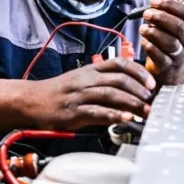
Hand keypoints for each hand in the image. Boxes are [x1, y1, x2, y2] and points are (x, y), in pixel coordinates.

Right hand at [24, 57, 155, 129]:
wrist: (31, 101)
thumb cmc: (58, 92)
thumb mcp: (81, 79)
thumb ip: (103, 82)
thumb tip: (130, 91)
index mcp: (90, 70)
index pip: (119, 64)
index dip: (138, 72)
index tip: (151, 82)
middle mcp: (86, 80)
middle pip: (119, 80)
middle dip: (139, 90)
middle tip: (152, 100)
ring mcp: (79, 95)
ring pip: (111, 94)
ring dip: (132, 103)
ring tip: (145, 111)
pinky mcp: (73, 112)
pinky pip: (97, 112)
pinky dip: (113, 115)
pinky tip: (126, 119)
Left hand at [141, 0, 183, 85]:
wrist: (171, 70)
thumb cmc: (168, 42)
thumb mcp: (170, 28)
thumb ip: (164, 16)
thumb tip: (152, 4)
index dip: (170, 5)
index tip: (153, 1)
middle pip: (178, 27)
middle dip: (161, 17)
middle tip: (146, 13)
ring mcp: (180, 55)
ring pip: (170, 42)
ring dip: (154, 32)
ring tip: (142, 28)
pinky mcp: (168, 66)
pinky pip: (160, 56)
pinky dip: (150, 46)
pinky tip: (143, 41)